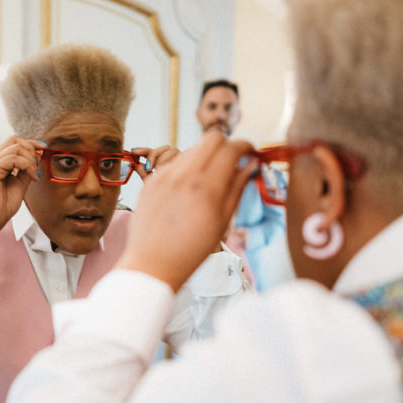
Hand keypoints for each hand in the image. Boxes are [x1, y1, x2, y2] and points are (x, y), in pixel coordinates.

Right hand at [0, 136, 39, 248]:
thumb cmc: (1, 207)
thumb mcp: (20, 185)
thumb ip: (26, 172)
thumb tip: (36, 160)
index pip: (14, 143)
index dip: (30, 143)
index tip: (43, 148)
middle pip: (15, 140)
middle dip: (31, 150)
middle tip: (36, 168)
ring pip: (15, 148)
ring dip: (30, 160)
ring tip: (33, 175)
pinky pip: (13, 159)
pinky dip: (26, 166)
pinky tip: (31, 177)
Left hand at [117, 132, 256, 291]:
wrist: (153, 264)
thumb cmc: (193, 249)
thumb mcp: (223, 221)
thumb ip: (238, 187)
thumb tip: (251, 164)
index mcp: (208, 187)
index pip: (231, 148)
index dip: (245, 146)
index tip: (250, 153)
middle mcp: (185, 176)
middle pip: (212, 138)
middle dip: (226, 145)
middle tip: (232, 161)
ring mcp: (165, 176)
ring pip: (193, 149)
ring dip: (206, 156)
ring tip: (210, 179)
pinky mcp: (152, 181)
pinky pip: (174, 163)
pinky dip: (187, 168)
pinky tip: (189, 189)